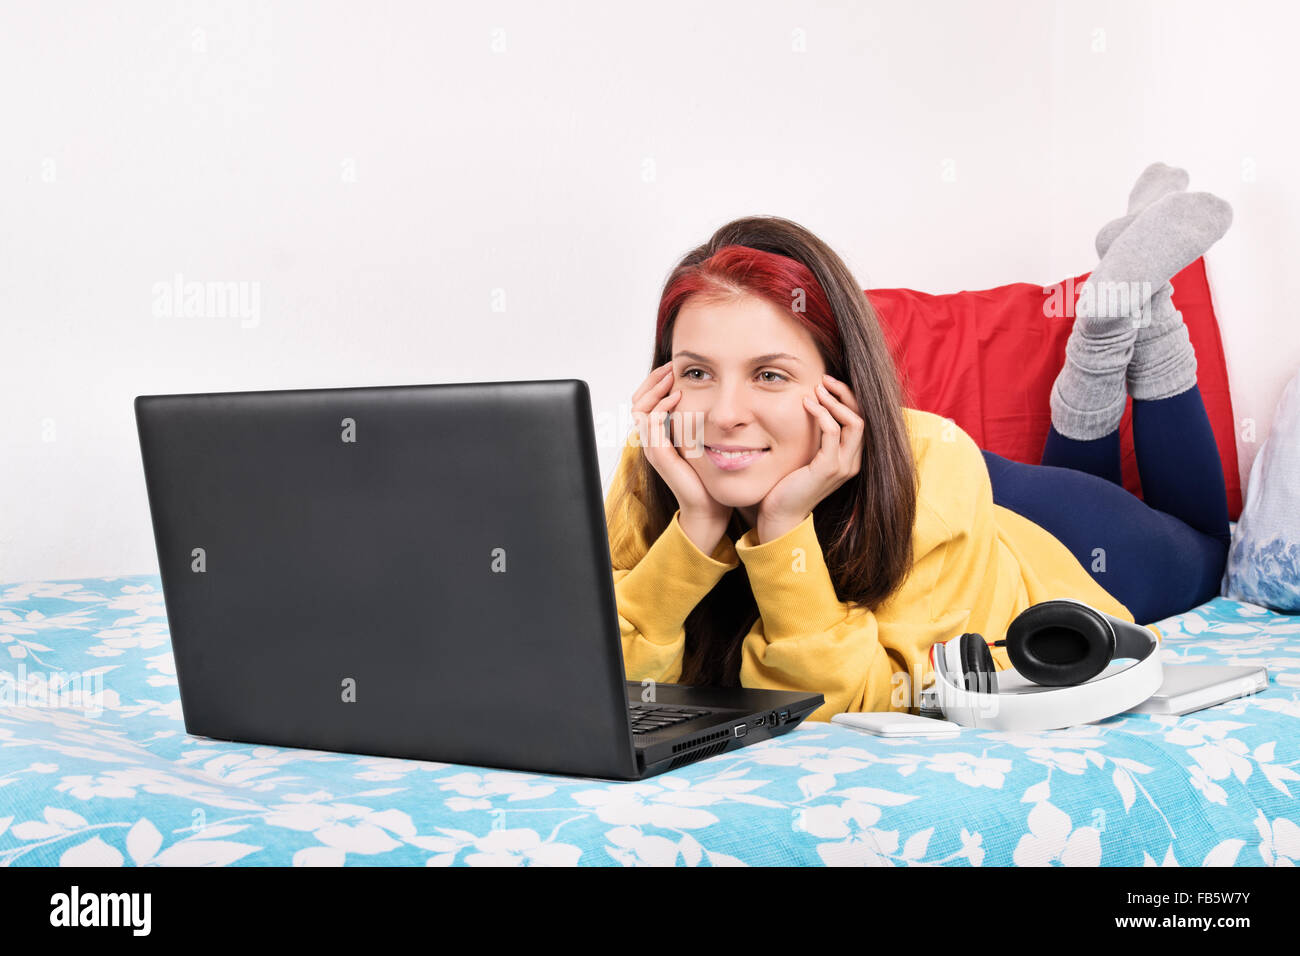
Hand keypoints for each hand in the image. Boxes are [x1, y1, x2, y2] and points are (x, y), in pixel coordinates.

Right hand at [629, 362, 733, 534]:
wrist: (709, 505)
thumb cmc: (708, 473)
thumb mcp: (701, 438)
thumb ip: (696, 419)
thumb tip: (707, 394)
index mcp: (658, 435)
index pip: (644, 400)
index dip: (655, 381)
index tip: (673, 367)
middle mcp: (650, 440)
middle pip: (637, 401)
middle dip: (653, 380)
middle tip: (670, 367)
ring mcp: (652, 448)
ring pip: (640, 410)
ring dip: (655, 390)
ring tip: (672, 379)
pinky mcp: (659, 456)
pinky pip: (651, 425)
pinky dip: (661, 408)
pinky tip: (677, 399)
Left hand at [752, 373, 864, 542]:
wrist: (780, 513)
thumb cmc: (789, 484)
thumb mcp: (808, 455)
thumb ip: (817, 437)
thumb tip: (812, 405)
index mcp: (851, 458)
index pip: (861, 420)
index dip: (849, 398)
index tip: (828, 384)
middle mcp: (853, 462)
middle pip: (863, 417)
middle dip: (845, 393)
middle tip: (824, 378)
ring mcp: (843, 466)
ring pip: (854, 422)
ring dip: (835, 401)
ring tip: (817, 388)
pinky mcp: (828, 468)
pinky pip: (832, 432)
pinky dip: (822, 413)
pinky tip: (807, 403)